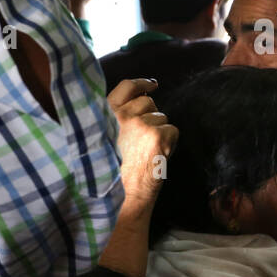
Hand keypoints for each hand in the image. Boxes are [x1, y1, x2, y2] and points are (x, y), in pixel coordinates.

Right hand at [108, 78, 176, 210]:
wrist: (122, 194)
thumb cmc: (114, 169)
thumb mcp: (104, 137)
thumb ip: (116, 118)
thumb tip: (142, 96)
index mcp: (106, 115)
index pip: (126, 87)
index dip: (141, 83)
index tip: (151, 85)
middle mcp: (122, 116)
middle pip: (148, 102)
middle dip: (151, 115)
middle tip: (143, 138)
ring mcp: (140, 124)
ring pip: (161, 117)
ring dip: (159, 132)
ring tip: (146, 151)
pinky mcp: (157, 135)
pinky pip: (172, 130)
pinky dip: (169, 143)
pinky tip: (156, 155)